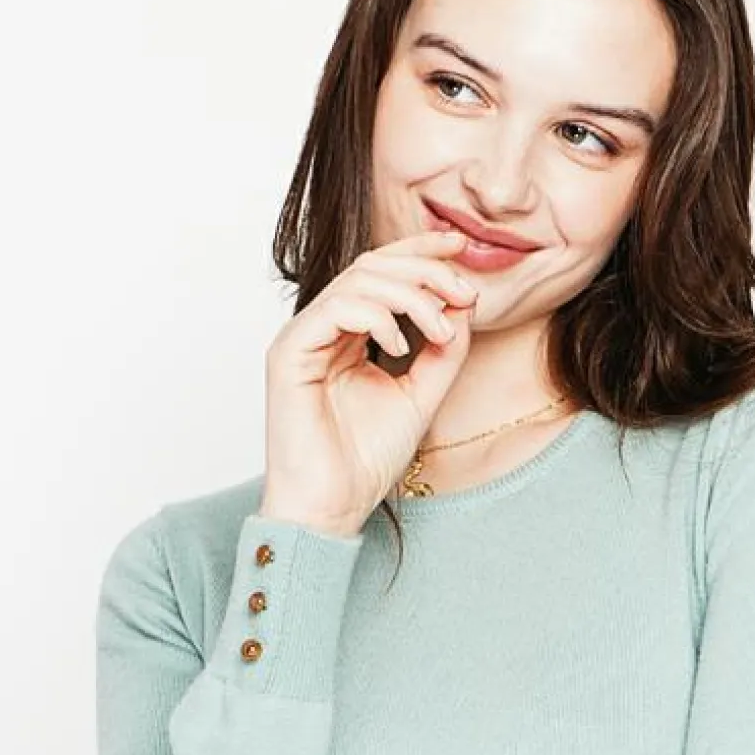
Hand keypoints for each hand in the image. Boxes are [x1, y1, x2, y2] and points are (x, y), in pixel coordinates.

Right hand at [260, 227, 478, 531]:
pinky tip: (401, 345)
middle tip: (465, 293)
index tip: (462, 248)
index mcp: (348, 334)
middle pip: (372, 266)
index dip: (420, 252)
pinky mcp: (289, 353)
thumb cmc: (365, 461)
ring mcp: (303, 338)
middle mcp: (323, 329)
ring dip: (410, 296)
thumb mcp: (422, 395)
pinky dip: (376, 316)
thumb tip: (463, 305)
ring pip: (357, 281)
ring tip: (440, 329)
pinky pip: (336, 309)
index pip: (382, 273)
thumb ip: (443, 352)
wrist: (332, 507)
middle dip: (425, 272)